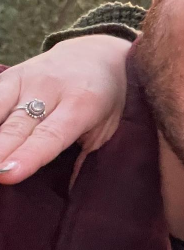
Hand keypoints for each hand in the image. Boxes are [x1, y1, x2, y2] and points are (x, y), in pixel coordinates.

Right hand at [0, 35, 130, 182]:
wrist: (98, 53)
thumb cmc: (106, 100)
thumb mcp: (108, 129)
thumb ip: (86, 158)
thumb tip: (67, 197)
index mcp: (83, 104)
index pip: (51, 135)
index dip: (28, 155)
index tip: (7, 175)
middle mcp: (51, 88)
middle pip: (16, 126)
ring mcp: (27, 78)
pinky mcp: (9, 75)